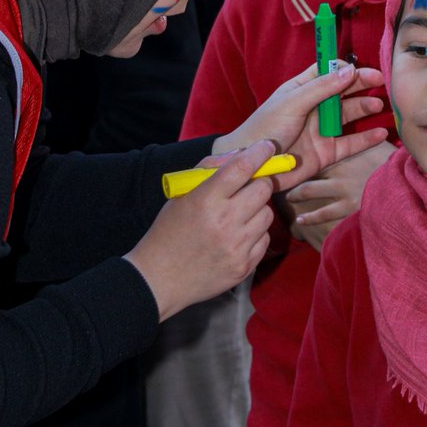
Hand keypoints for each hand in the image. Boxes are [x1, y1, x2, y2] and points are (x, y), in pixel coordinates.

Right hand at [124, 141, 276, 320]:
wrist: (159, 279)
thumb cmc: (169, 231)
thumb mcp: (181, 194)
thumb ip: (210, 169)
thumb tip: (242, 154)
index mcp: (205, 200)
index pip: (242, 168)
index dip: (259, 153)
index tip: (266, 147)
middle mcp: (224, 222)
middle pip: (263, 188)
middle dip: (259, 182)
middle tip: (249, 186)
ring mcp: (236, 246)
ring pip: (267, 213)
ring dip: (257, 209)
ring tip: (238, 215)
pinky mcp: (244, 266)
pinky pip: (265, 239)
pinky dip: (255, 234)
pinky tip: (237, 237)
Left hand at [212, 63, 388, 189]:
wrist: (255, 166)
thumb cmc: (265, 128)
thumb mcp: (292, 102)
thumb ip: (321, 88)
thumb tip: (349, 70)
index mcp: (302, 89)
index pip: (327, 71)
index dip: (343, 68)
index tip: (357, 68)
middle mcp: (314, 107)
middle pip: (343, 91)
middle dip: (361, 84)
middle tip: (380, 80)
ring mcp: (322, 129)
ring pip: (349, 115)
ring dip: (365, 108)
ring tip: (379, 105)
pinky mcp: (327, 152)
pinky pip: (351, 143)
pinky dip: (366, 138)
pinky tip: (381, 133)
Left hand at [288, 140, 395, 251]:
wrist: (407, 182)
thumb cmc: (395, 161)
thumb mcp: (379, 144)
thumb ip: (366, 140)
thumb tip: (366, 133)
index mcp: (346, 151)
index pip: (318, 149)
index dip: (305, 151)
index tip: (293, 152)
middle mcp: (339, 168)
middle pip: (309, 167)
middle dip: (294, 172)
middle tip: (283, 177)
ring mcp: (342, 189)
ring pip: (309, 191)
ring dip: (297, 195)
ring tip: (288, 200)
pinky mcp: (348, 207)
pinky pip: (323, 213)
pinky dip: (310, 218)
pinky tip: (300, 222)